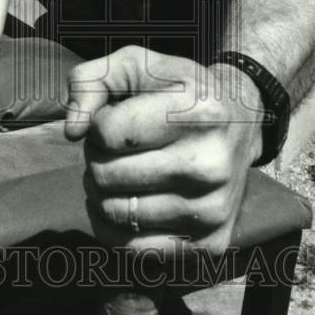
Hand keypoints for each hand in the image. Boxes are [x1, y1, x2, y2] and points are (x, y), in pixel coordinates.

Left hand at [64, 45, 264, 257]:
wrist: (243, 123)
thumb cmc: (179, 90)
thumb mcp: (136, 65)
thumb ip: (90, 81)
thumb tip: (71, 131)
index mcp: (198, 112)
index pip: (107, 132)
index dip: (98, 124)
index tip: (116, 118)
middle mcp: (211, 165)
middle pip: (105, 174)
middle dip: (97, 158)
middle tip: (117, 149)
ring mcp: (213, 209)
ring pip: (113, 212)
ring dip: (102, 191)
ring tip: (122, 171)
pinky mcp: (209, 244)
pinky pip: (132, 249)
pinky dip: (114, 226)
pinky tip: (126, 201)